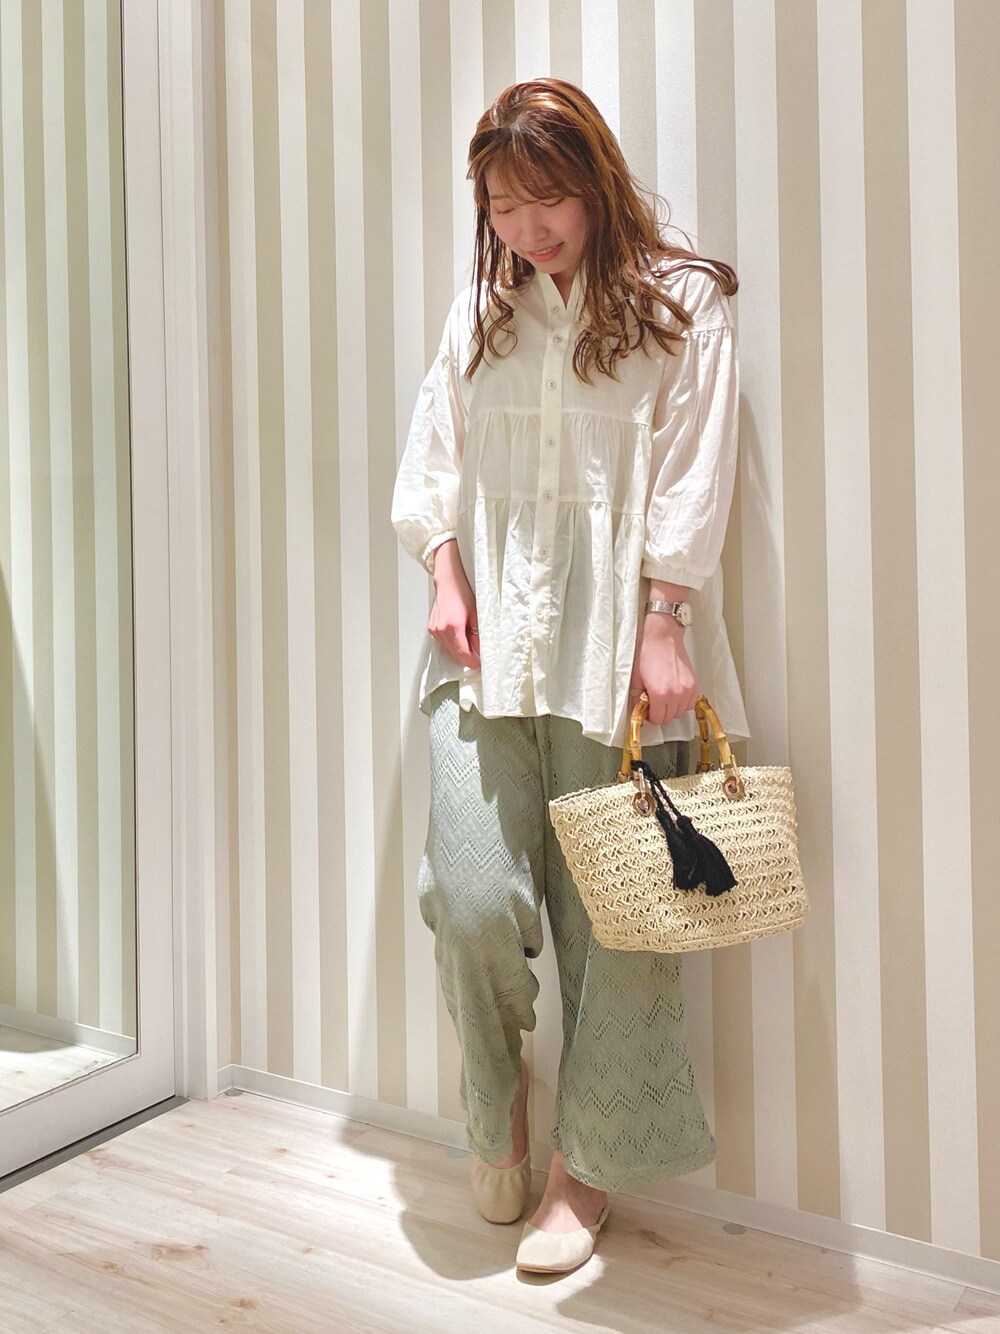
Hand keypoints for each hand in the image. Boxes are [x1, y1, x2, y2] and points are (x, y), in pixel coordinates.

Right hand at [428, 540, 479, 668]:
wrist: (448, 581)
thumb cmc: (461, 593)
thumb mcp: (475, 614)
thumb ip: (477, 634)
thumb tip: (480, 649)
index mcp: (453, 627)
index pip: (463, 653)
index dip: (472, 661)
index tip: (479, 665)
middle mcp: (441, 630)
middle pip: (455, 653)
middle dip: (467, 656)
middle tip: (478, 658)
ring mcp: (434, 630)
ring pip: (449, 648)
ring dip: (459, 649)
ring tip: (469, 643)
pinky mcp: (432, 628)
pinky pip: (444, 642)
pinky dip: (453, 642)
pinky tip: (459, 636)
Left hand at [629, 613, 697, 725]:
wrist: (663, 638)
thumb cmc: (649, 654)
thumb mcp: (636, 679)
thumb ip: (638, 698)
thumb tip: (640, 709)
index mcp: (660, 694)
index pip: (658, 719)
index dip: (651, 717)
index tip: (648, 711)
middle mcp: (676, 694)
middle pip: (669, 718)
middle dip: (661, 713)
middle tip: (655, 704)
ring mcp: (687, 689)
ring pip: (681, 712)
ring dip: (672, 708)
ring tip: (665, 698)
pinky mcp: (694, 684)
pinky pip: (691, 703)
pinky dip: (683, 702)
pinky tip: (675, 695)